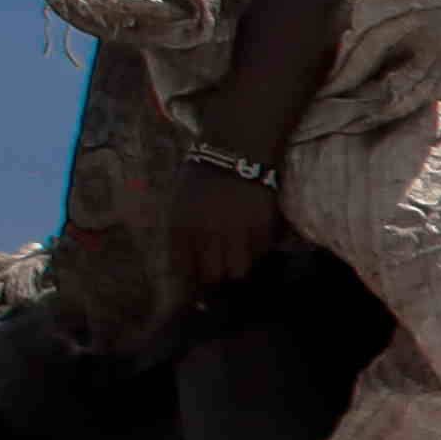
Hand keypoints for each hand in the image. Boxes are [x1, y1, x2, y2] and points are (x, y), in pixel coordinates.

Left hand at [163, 159, 289, 298]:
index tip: (198, 287)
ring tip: (238, 262)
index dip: (190, 282)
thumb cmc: (201, 177)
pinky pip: (260, 254)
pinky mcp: (262, 228)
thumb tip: (185, 268)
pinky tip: (253, 242)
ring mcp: (236, 232)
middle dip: (215, 279)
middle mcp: (207, 233)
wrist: (235, 152)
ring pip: (239, 271)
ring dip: (238, 269)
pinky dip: (257, 253)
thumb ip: (180, 235)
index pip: (183, 269)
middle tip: (220, 277)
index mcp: (181, 227)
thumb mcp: (178, 204)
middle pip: (213, 276)